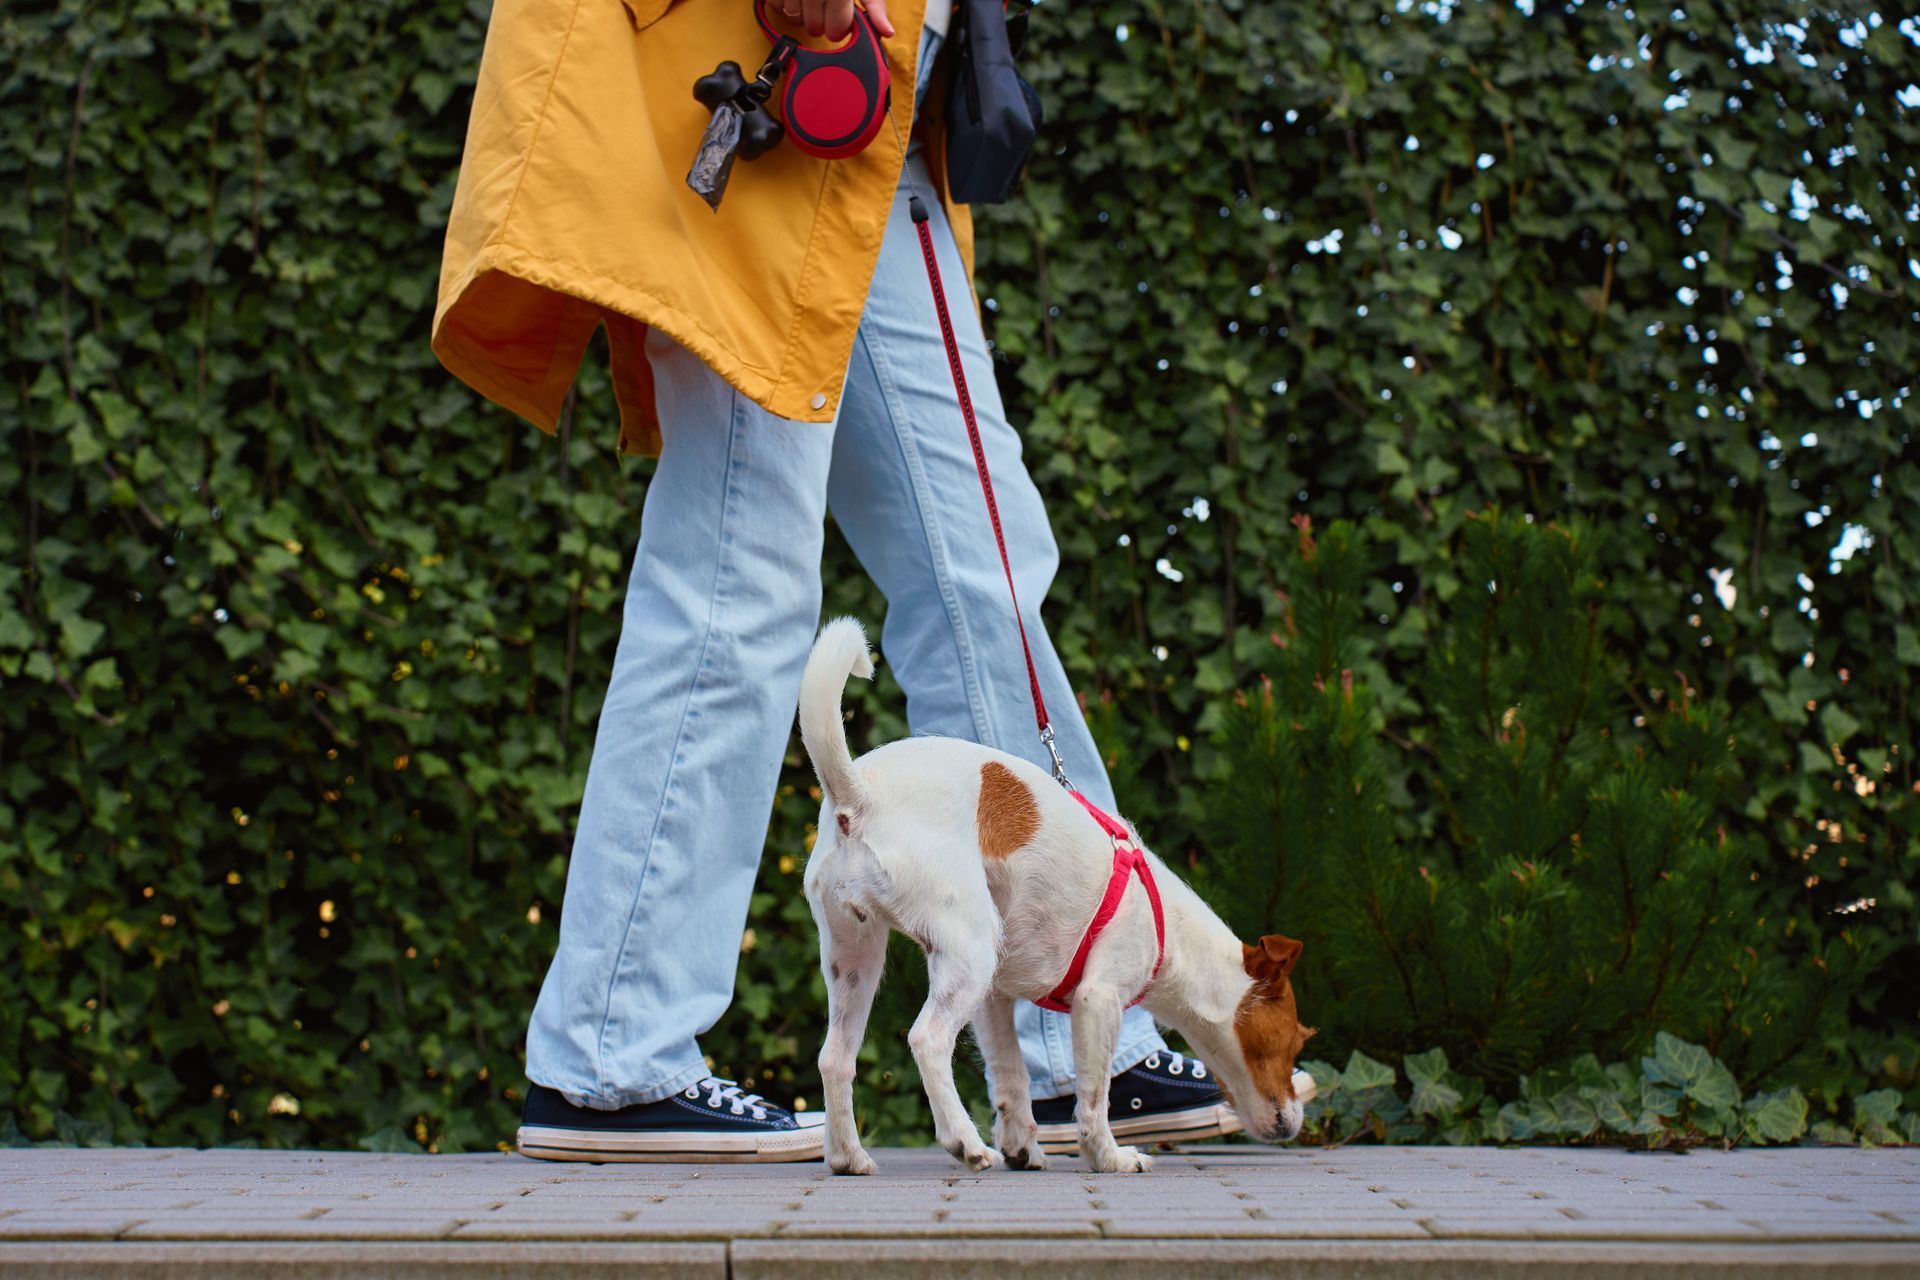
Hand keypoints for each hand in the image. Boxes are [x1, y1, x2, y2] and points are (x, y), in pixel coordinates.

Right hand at [776, 0, 893, 41]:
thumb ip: (875, 5)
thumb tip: (887, 32)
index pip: (836, 29)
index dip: (839, 28)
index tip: (840, 19)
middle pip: (814, 28)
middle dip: (820, 23)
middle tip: (824, 6)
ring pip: (795, 19)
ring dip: (802, 14)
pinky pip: (776, 7)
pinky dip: (784, 5)